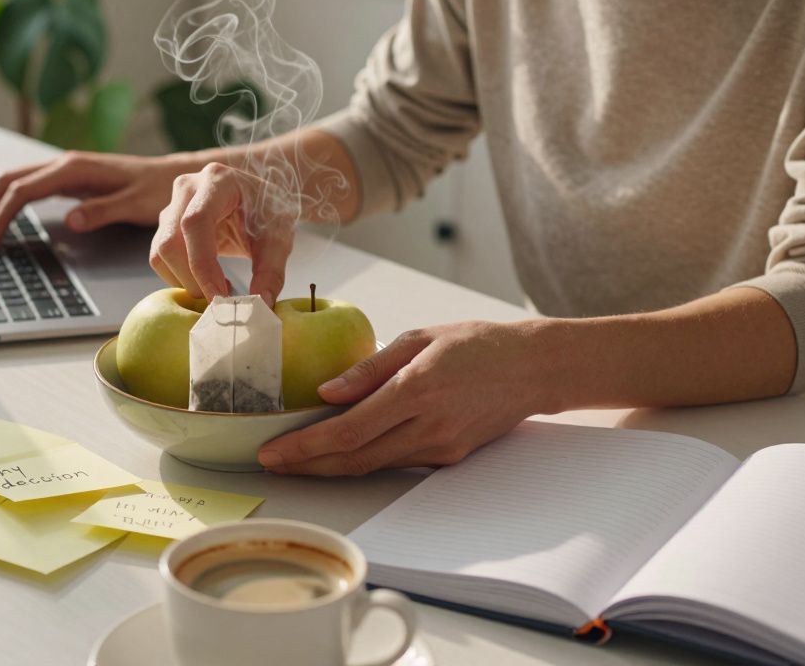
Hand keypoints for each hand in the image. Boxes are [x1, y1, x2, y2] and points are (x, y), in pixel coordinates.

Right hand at [0, 151, 190, 246]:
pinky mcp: (67, 180)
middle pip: (8, 181)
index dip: (2, 215)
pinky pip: (27, 187)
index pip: (23, 190)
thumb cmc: (156, 192)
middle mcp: (63, 164)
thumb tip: (71, 221)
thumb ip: (102, 212)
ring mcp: (63, 170)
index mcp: (74, 169)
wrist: (171, 176)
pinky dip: (5, 200)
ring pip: (13, 181)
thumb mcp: (134, 205)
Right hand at [151, 162, 295, 304]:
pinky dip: (180, 276)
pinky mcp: (167, 223)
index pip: (196, 223)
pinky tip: (206, 278)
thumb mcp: (279, 239)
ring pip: (160, 252)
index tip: (220, 296)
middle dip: (192, 279)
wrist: (260, 198)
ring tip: (218, 286)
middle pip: (170, 241)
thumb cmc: (269, 211)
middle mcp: (188, 188)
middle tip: (221, 297)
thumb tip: (261, 304)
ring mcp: (172, 204)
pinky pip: (160, 257)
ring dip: (184, 280)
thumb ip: (271, 271)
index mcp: (218, 181)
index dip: (203, 264)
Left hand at [257, 321, 561, 474]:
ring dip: (330, 467)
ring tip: (295, 459)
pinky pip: (396, 463)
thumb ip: (369, 369)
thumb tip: (325, 393)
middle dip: (307, 466)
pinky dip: (362, 461)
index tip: (272, 452)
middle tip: (271, 463)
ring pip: (372, 467)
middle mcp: (427, 426)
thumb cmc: (477, 344)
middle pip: (354, 460)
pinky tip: (338, 454)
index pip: (347, 431)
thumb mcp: (419, 338)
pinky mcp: (449, 457)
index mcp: (416, 390)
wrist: (534, 369)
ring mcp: (440, 447)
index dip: (305, 447)